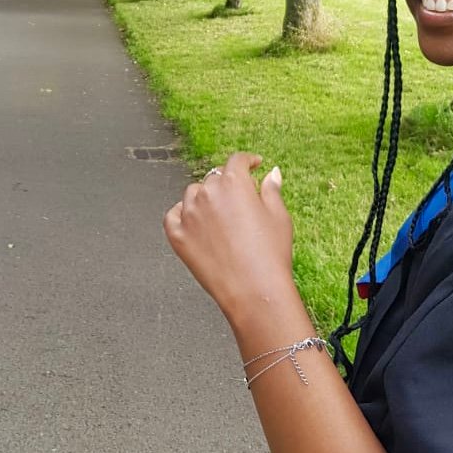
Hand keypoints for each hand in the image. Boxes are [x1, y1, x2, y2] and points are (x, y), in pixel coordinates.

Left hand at [163, 153, 297, 323]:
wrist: (253, 291)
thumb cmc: (271, 254)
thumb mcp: (279, 216)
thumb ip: (271, 189)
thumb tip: (272, 172)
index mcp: (234, 183)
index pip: (236, 161)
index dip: (247, 160)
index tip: (254, 165)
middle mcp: (207, 193)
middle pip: (215, 178)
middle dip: (228, 184)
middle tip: (240, 201)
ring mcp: (189, 214)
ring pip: (193, 194)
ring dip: (205, 198)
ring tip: (220, 216)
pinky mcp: (177, 235)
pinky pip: (173, 215)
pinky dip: (182, 215)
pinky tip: (195, 222)